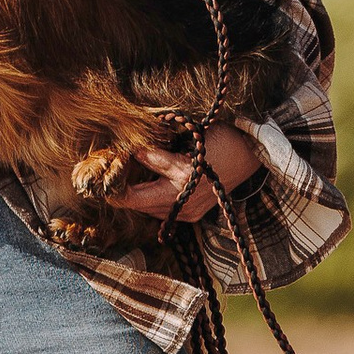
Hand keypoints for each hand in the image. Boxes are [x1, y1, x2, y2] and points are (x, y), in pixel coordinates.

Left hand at [107, 119, 264, 226]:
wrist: (251, 155)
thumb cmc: (221, 140)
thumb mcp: (187, 139)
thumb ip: (156, 150)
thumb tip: (128, 151)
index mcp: (181, 181)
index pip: (134, 191)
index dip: (115, 181)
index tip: (102, 167)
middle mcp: (183, 202)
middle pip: (136, 204)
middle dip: (119, 188)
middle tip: (105, 172)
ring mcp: (188, 212)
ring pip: (147, 208)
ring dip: (133, 193)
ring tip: (121, 175)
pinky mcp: (192, 214)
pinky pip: (161, 210)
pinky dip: (149, 197)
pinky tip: (144, 182)